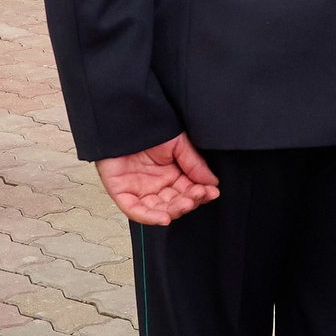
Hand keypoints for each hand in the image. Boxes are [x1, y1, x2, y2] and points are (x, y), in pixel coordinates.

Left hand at [96, 133, 221, 225]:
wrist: (124, 119)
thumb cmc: (148, 127)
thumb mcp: (178, 143)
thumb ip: (195, 163)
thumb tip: (212, 182)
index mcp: (171, 174)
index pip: (188, 191)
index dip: (200, 194)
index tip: (211, 192)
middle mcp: (157, 185)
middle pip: (176, 203)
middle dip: (189, 201)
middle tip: (199, 195)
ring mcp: (140, 190)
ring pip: (159, 210)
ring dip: (175, 210)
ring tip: (187, 203)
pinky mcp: (122, 193)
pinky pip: (136, 211)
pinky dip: (150, 217)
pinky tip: (165, 217)